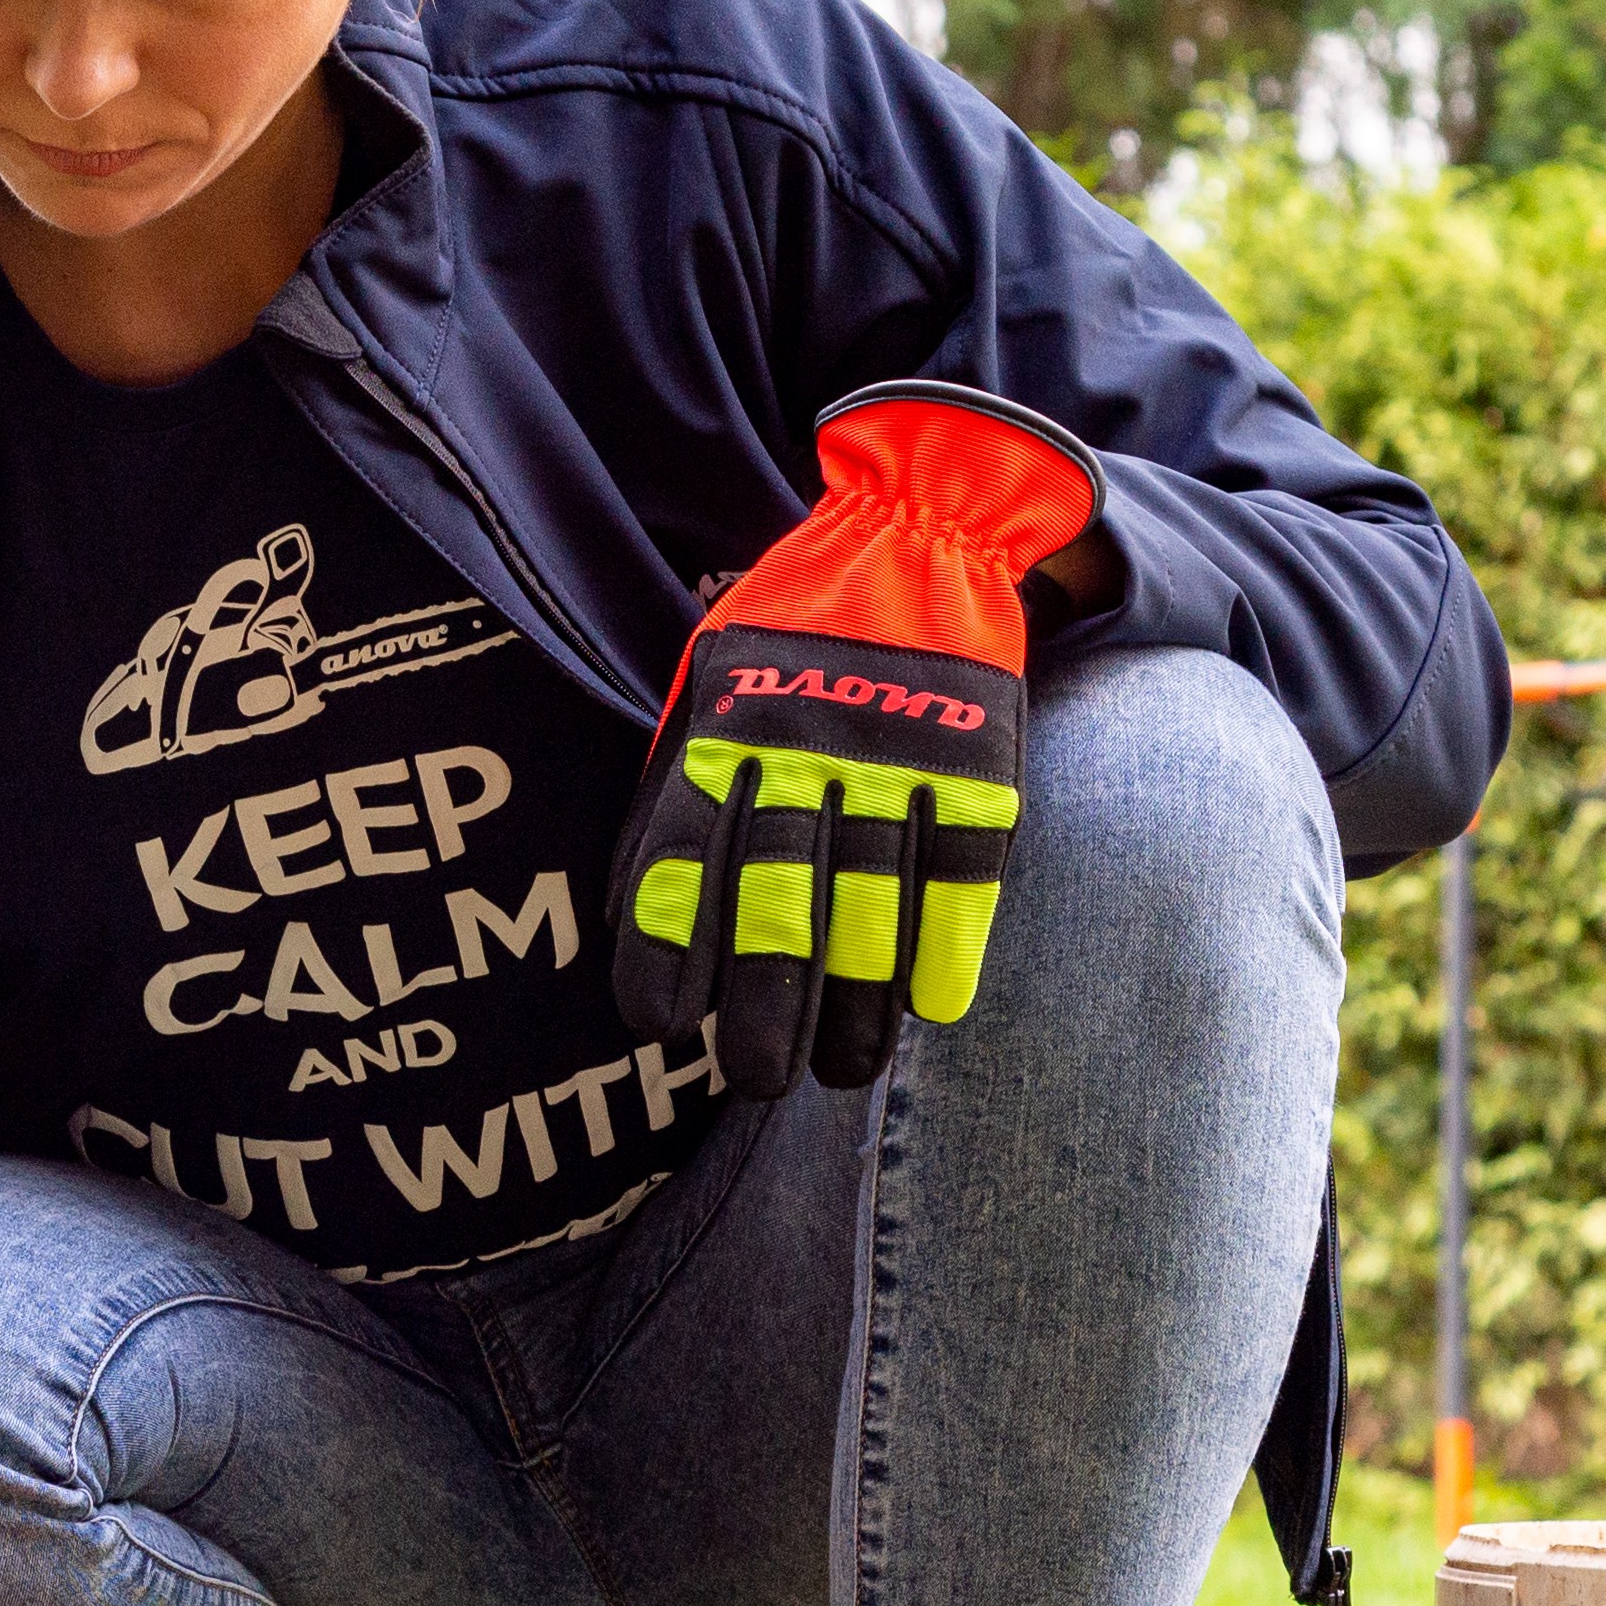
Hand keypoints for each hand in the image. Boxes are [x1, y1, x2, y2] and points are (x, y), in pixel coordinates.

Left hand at [611, 384, 1103, 1095]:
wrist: (919, 526)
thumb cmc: (791, 630)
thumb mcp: (707, 681)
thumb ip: (672, 785)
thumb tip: (629, 914)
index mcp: (727, 726)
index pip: (681, 854)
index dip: (667, 946)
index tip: (658, 1026)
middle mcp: (806, 745)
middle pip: (779, 896)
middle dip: (765, 1002)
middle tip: (755, 1079)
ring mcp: (898, 752)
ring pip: (874, 898)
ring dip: (861, 998)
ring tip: (845, 1070)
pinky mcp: (977, 754)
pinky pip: (963, 864)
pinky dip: (950, 940)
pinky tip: (932, 1006)